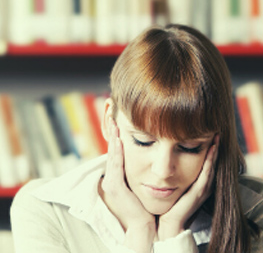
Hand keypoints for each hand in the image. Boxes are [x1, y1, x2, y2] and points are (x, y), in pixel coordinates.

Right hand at [101, 118, 154, 252]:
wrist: (142, 225)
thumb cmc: (143, 204)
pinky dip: (116, 151)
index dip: (117, 137)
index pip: (117, 152)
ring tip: (114, 123)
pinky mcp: (114, 186)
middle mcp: (111, 177)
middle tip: (113, 116)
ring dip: (113, 138)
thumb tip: (145, 158)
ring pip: (112, 154)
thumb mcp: (139, 185)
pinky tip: (118, 139)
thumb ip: (138, 172)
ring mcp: (111, 182)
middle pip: (112, 150)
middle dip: (112, 133)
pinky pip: (115, 164)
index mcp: (117, 176)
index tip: (119, 122)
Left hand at [157, 135, 219, 240]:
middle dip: (214, 149)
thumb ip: (176, 175)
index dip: (209, 152)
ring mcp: (203, 189)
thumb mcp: (175, 185)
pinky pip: (206, 174)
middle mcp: (203, 186)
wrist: (170, 222)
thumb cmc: (170, 204)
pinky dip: (210, 162)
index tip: (208, 137)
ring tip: (216, 138)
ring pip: (211, 166)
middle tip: (216, 134)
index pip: (206, 164)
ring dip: (214, 153)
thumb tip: (168, 160)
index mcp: (198, 184)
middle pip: (211, 164)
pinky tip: (211, 151)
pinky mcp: (199, 192)